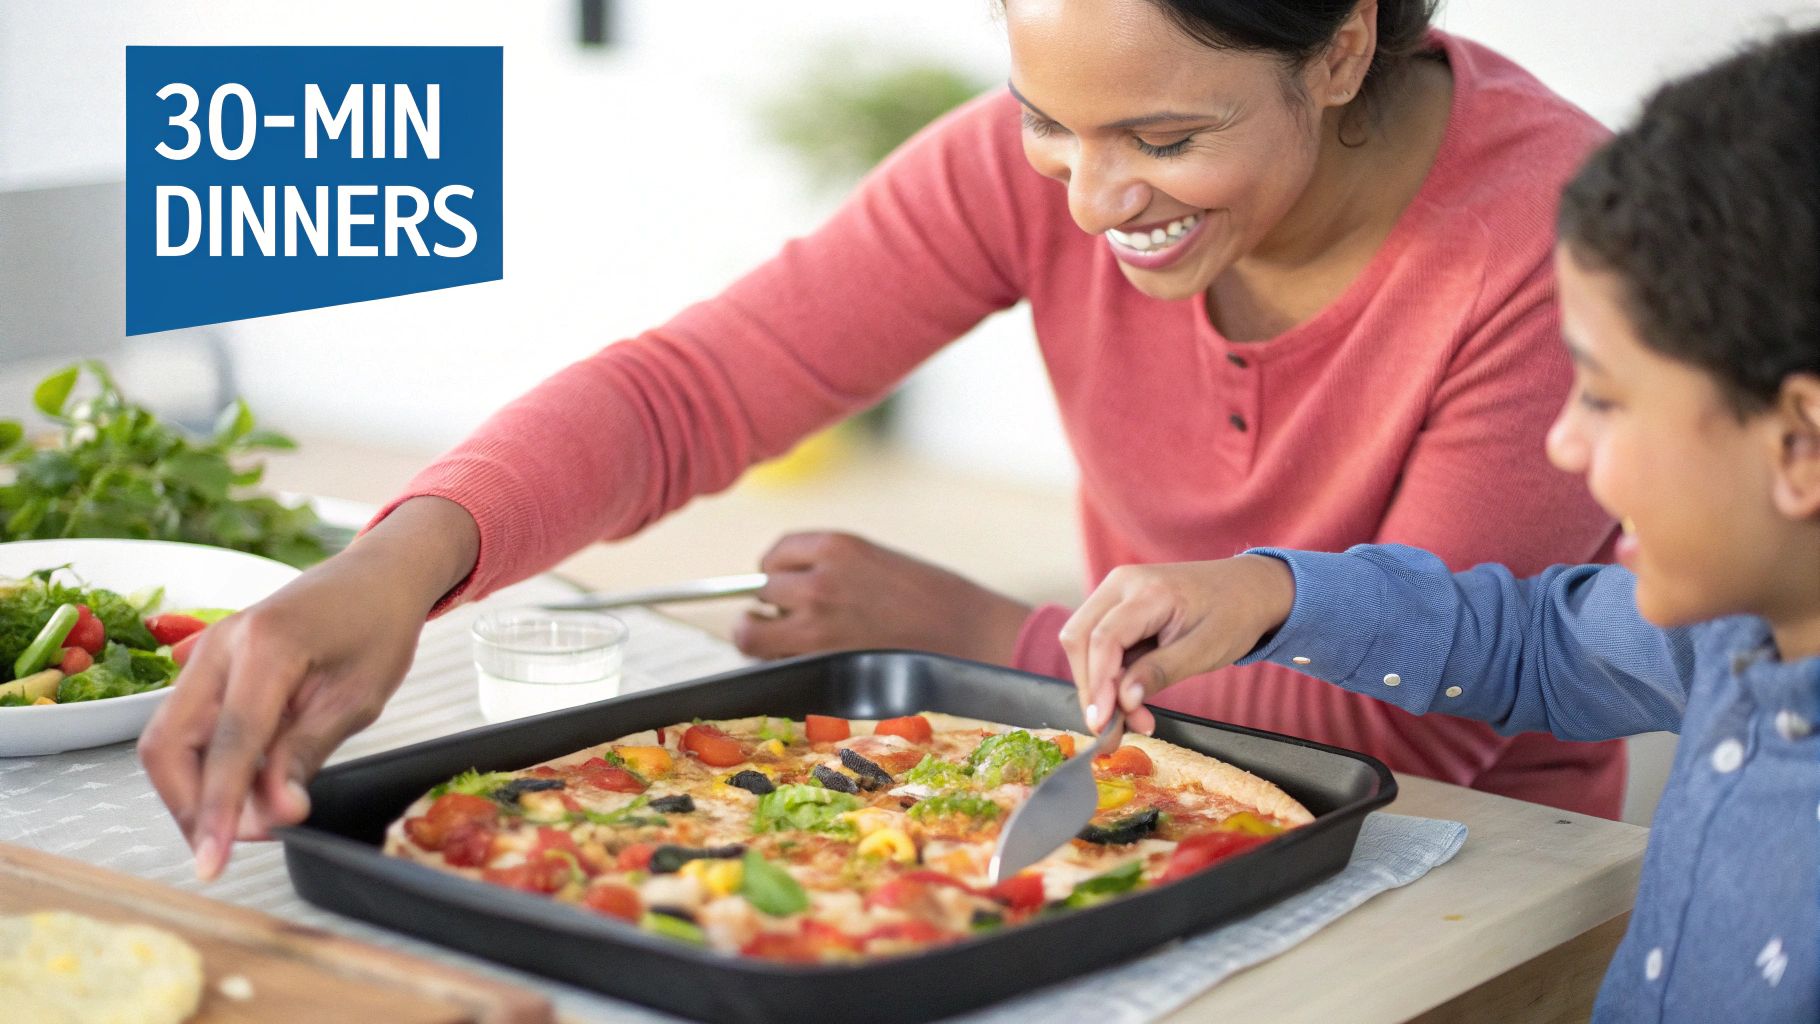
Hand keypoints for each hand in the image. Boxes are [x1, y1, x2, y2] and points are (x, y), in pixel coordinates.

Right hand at [138, 496, 479, 880]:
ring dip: (193, 790)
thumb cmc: (379, 626)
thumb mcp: (359, 697)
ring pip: (168, 738)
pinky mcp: (209, 665)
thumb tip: (274, 813)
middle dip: (189, 806)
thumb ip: (308, 753)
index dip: (219, 810)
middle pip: (167, 743)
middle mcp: (220, 646)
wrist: (377, 575)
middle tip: (229, 847)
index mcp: (266, 647)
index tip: (215, 862)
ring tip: (245, 821)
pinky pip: (188, 724)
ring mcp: (207, 652)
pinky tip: (243, 788)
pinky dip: (205, 765)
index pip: (229, 744)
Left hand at [733, 531, 1031, 664]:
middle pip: (761, 590)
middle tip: (792, 618)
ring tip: (790, 644)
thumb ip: (831, 567)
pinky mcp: (821, 664)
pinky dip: (782, 667)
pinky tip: (812, 665)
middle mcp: (818, 581)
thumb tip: (784, 587)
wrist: (970, 635)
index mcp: (837, 546)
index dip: (778, 571)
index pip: (776, 554)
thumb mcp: (876, 561)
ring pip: (751, 633)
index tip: (786, 583)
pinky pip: (775, 666)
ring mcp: (815, 626)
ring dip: (764, 638)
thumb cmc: (932, 599)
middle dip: (773, 605)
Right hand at [1059, 555, 1294, 736]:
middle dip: (1091, 688)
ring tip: (1132, 718)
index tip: (1102, 724)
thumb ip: (1161, 672)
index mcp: (1148, 590)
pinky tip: (1130, 700)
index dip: (1098, 684)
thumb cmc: (1233, 615)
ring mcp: (1116, 592)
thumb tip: (1123, 700)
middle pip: (1080, 638)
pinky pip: (1097, 643)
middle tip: (1112, 731)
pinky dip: (1107, 676)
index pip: (1104, 638)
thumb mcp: (1205, 649)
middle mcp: (1121, 584)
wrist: (1249, 588)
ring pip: (1083, 642)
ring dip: (1098, 686)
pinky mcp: (1117, 607)